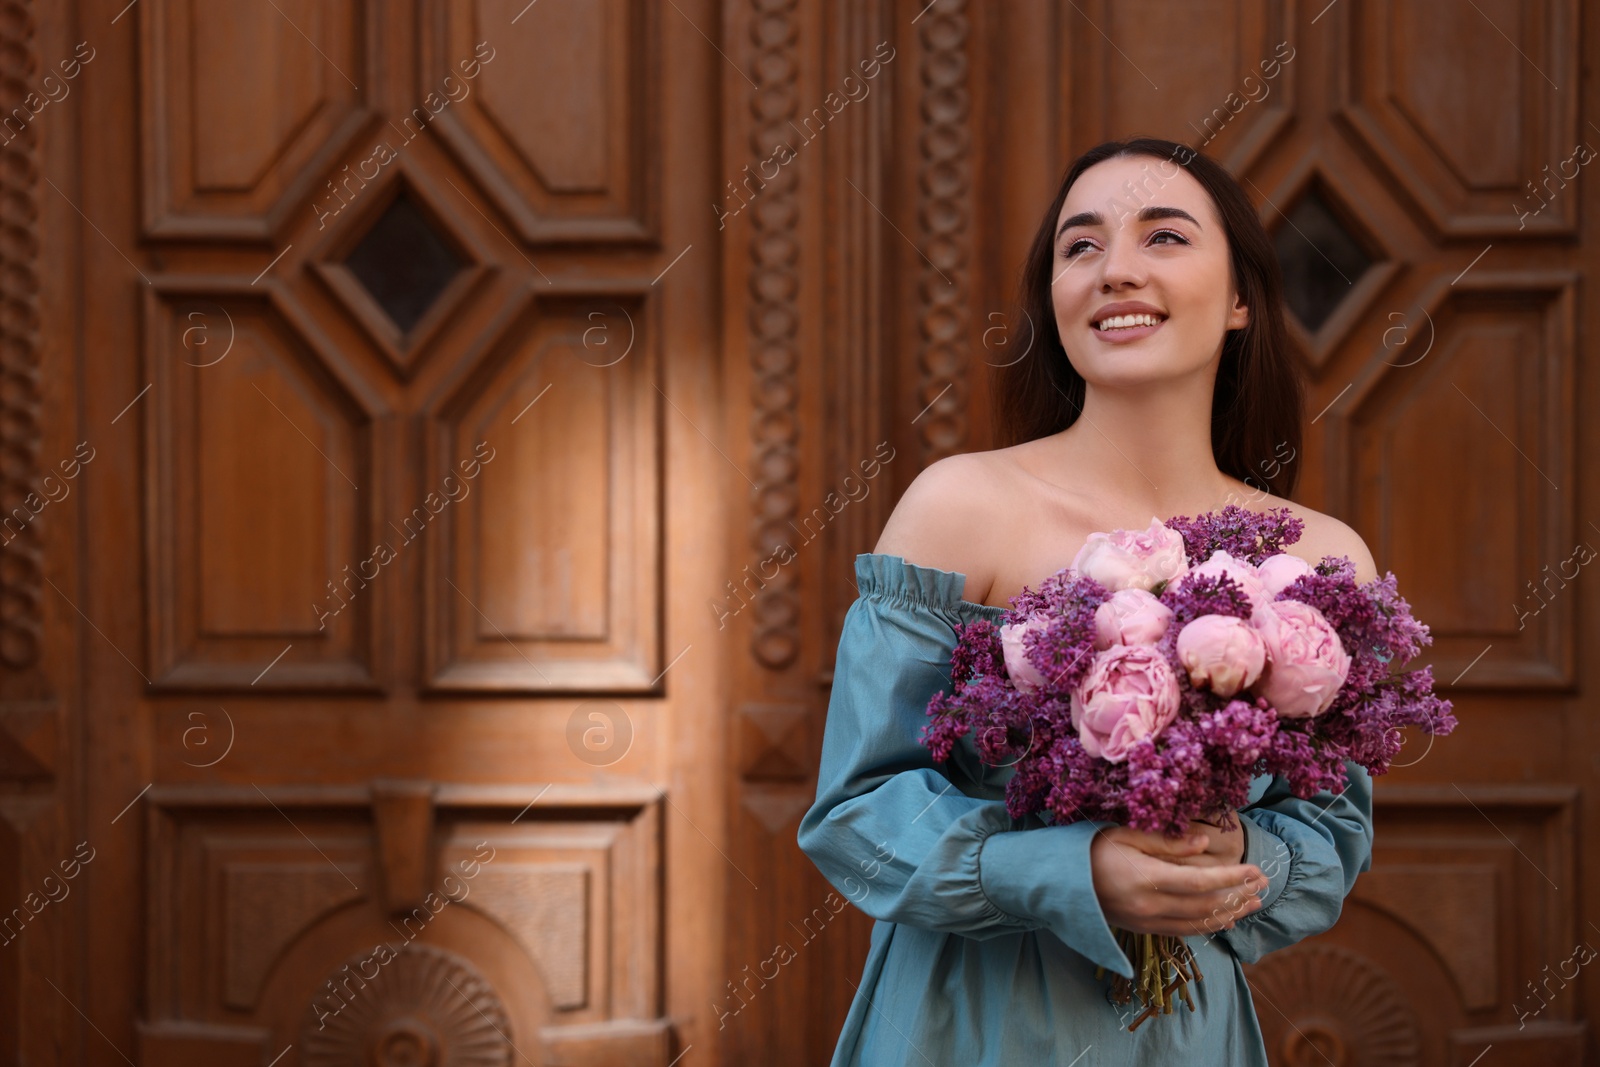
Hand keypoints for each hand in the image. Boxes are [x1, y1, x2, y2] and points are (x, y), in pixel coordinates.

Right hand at [1090, 825, 1265, 936]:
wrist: (1059, 883)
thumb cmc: (1090, 850)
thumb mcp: (1125, 835)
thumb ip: (1166, 843)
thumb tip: (1204, 845)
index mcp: (1146, 878)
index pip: (1200, 882)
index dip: (1231, 878)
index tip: (1255, 871)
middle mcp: (1149, 906)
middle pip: (1205, 905)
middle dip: (1238, 896)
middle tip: (1263, 886)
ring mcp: (1146, 922)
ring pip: (1198, 923)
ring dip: (1229, 914)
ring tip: (1253, 905)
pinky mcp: (1142, 929)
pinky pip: (1183, 931)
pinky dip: (1208, 926)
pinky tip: (1224, 919)